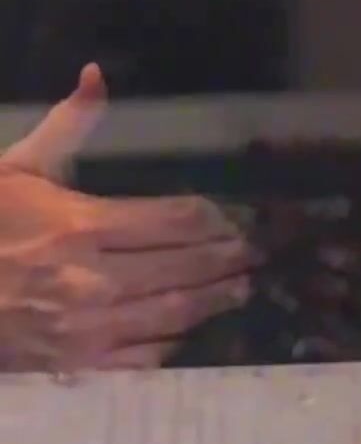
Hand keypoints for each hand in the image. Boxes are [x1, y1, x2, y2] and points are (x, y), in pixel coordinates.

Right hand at [0, 64, 254, 371]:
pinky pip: (139, 361)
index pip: (171, 220)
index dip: (210, 218)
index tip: (232, 216)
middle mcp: (93, 280)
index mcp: (82, 225)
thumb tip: (95, 74)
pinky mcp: (74, 369)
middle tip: (254, 254)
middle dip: (224, 259)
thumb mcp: (19, 168)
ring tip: (239, 289)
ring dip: (211, 301)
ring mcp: (86, 331)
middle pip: (182, 267)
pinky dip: (170, 345)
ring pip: (169, 315)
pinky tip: (187, 332)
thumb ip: (68, 125)